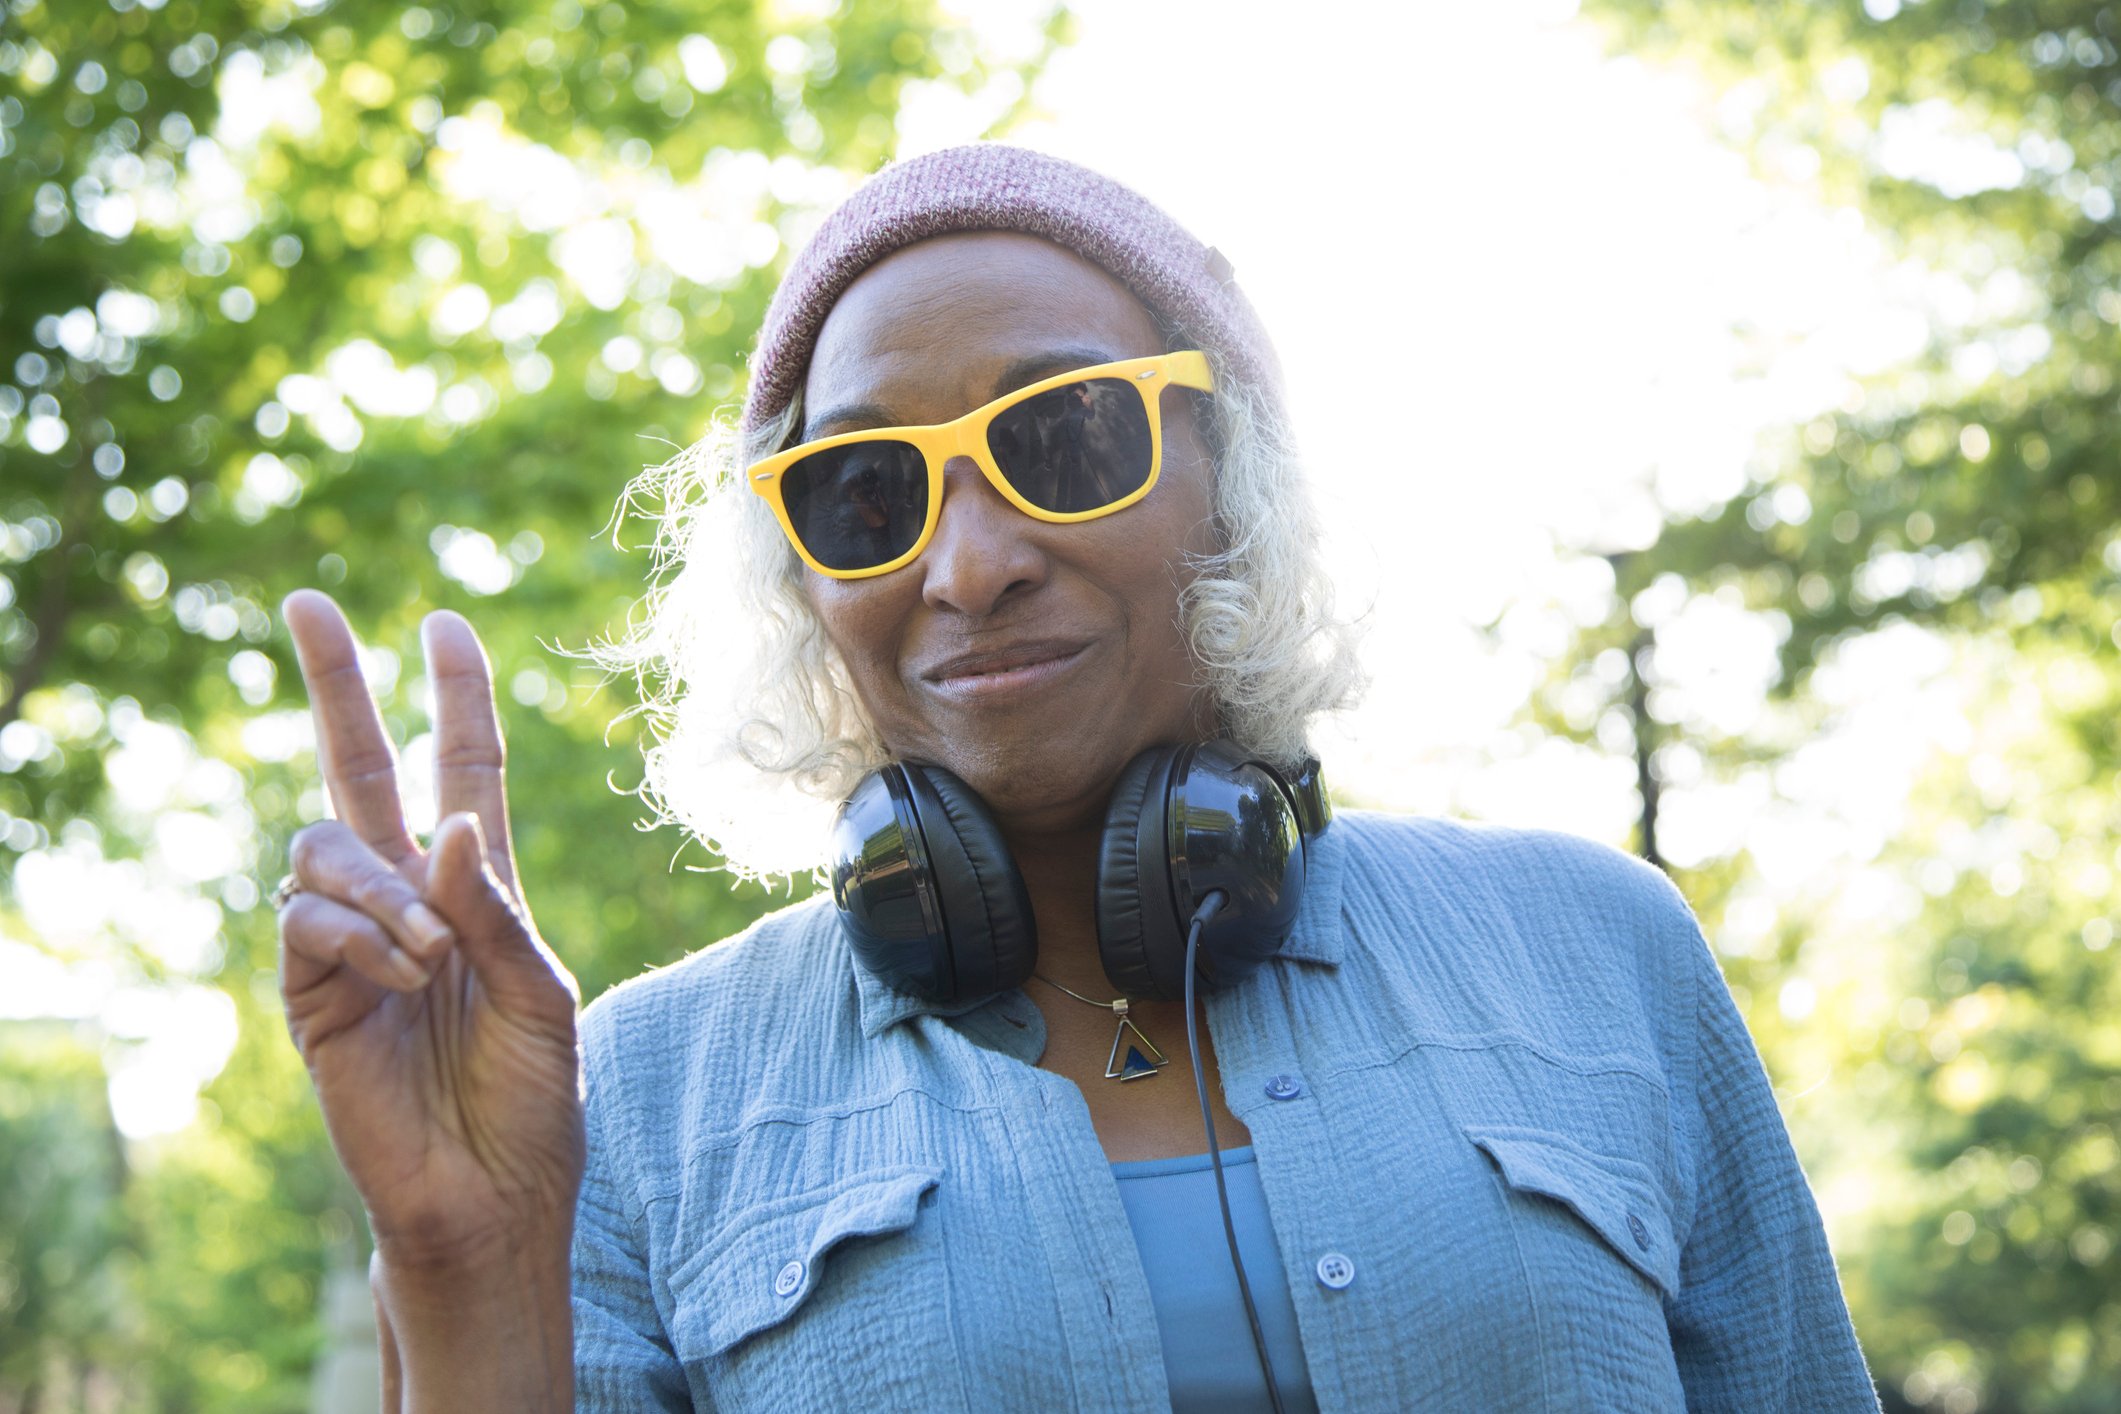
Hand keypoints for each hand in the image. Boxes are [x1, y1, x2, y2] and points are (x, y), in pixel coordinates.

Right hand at [277, 590, 583, 1271]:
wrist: (491, 1193)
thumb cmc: (530, 1095)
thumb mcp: (540, 991)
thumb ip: (495, 908)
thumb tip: (446, 826)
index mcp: (478, 885)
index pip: (459, 769)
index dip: (455, 698)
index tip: (445, 625)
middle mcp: (410, 898)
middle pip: (359, 769)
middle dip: (334, 685)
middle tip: (307, 602)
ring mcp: (354, 941)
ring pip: (325, 846)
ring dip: (382, 884)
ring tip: (432, 952)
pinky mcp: (313, 993)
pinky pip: (305, 921)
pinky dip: (360, 934)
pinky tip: (406, 974)